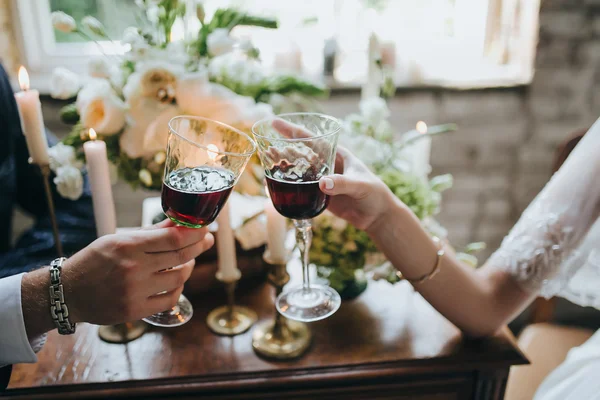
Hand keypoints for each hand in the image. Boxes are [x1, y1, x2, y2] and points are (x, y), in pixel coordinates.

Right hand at [62, 219, 213, 324]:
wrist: (69, 292)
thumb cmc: (95, 261)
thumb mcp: (119, 239)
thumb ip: (151, 232)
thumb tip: (179, 222)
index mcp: (128, 246)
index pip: (173, 238)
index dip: (194, 233)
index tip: (204, 228)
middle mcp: (132, 269)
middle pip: (180, 257)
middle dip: (199, 246)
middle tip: (206, 240)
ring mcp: (134, 292)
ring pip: (179, 278)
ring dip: (189, 267)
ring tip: (187, 260)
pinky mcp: (135, 311)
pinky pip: (170, 299)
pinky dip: (178, 288)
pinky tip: (176, 281)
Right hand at [272, 119, 395, 231]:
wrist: (377, 216)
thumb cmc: (374, 194)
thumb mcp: (361, 186)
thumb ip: (343, 184)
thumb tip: (321, 184)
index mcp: (336, 154)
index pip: (311, 138)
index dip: (293, 130)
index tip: (275, 122)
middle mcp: (327, 164)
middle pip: (300, 152)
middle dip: (283, 147)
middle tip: (265, 144)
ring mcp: (322, 180)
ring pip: (298, 170)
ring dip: (283, 166)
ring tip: (266, 164)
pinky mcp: (320, 195)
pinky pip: (301, 188)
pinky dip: (289, 187)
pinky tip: (276, 187)